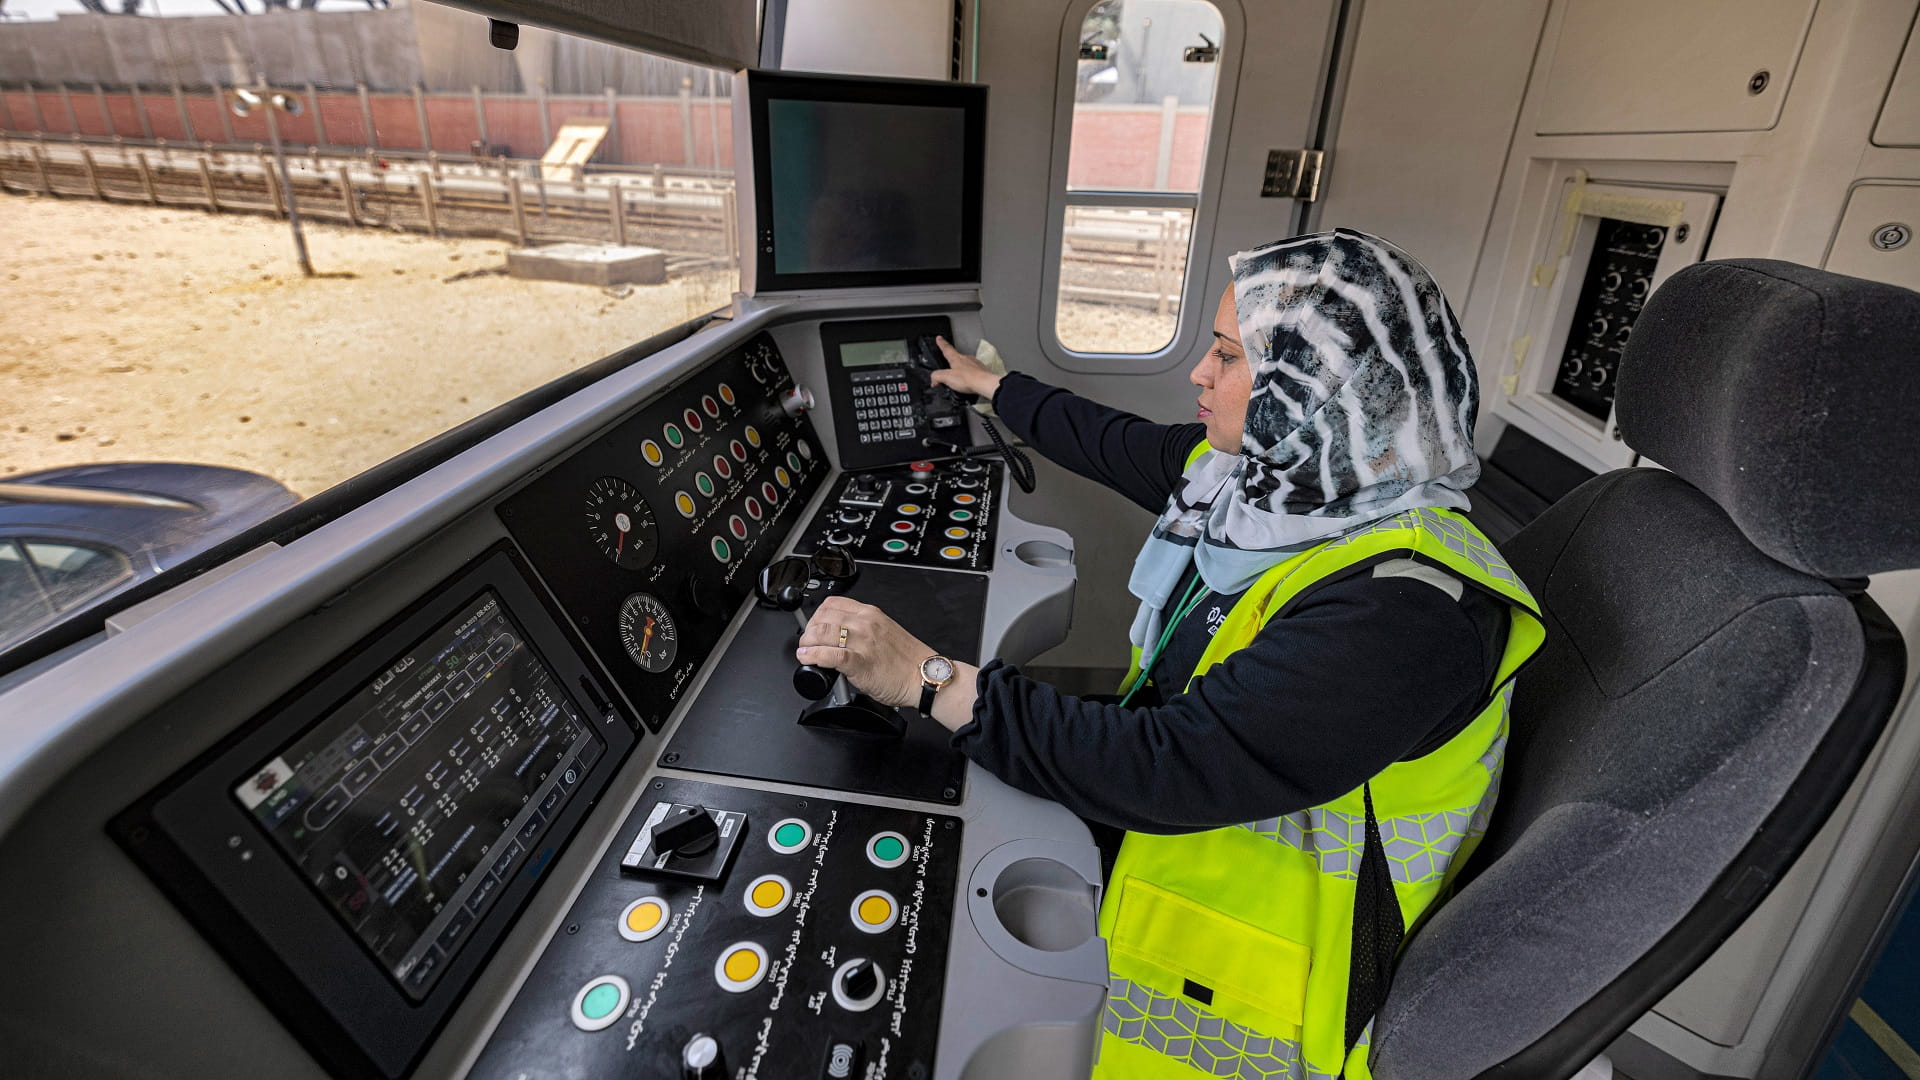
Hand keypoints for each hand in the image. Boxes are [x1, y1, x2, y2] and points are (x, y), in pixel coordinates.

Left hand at [796, 596, 933, 707]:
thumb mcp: (884, 632)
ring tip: (805, 651)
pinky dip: (813, 656)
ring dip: (807, 643)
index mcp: (871, 614)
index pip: (832, 604)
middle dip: (808, 630)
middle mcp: (865, 623)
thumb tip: (841, 638)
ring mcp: (862, 642)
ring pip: (822, 633)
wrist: (924, 677)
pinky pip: (829, 655)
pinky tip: (808, 659)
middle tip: (807, 642)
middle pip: (823, 617)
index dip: (816, 615)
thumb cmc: (907, 660)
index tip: (813, 627)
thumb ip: (863, 630)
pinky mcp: (860, 662)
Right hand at [929, 336, 1002, 401]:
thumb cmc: (969, 379)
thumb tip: (933, 379)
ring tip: (958, 378)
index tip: (939, 338)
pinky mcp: (982, 372)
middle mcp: (967, 359)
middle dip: (952, 360)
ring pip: (966, 365)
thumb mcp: (947, 378)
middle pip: (957, 357)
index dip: (942, 344)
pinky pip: (973, 373)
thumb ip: (937, 376)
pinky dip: (969, 377)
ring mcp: (975, 365)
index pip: (947, 348)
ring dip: (961, 370)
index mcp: (957, 358)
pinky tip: (968, 383)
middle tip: (948, 365)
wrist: (985, 384)